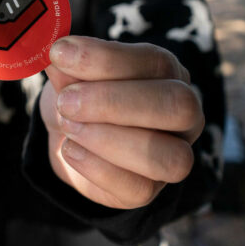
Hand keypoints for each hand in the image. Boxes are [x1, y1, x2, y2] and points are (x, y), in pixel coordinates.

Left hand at [40, 35, 204, 208]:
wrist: (68, 134)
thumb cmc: (79, 92)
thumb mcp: (71, 71)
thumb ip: (70, 64)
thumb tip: (60, 53)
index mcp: (170, 73)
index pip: (155, 62)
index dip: (106, 58)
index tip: (61, 54)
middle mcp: (184, 115)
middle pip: (178, 107)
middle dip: (114, 102)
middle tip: (66, 101)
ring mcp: (173, 156)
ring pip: (169, 157)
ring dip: (108, 140)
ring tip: (68, 126)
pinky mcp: (149, 192)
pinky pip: (138, 189)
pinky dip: (97, 168)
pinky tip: (70, 149)